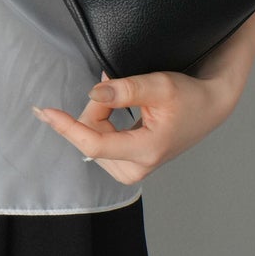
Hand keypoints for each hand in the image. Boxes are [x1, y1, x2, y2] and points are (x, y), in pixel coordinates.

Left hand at [32, 68, 238, 184]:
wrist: (208, 108)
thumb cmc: (189, 96)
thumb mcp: (160, 85)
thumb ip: (126, 89)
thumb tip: (94, 91)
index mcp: (146, 151)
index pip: (94, 144)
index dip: (67, 126)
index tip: (46, 112)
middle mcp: (136, 168)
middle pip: (91, 136)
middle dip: (97, 108)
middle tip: (119, 88)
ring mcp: (131, 170)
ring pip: (93, 138)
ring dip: (101, 115)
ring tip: (128, 102)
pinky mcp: (127, 166)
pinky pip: (99, 141)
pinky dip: (104, 122)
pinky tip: (118, 112)